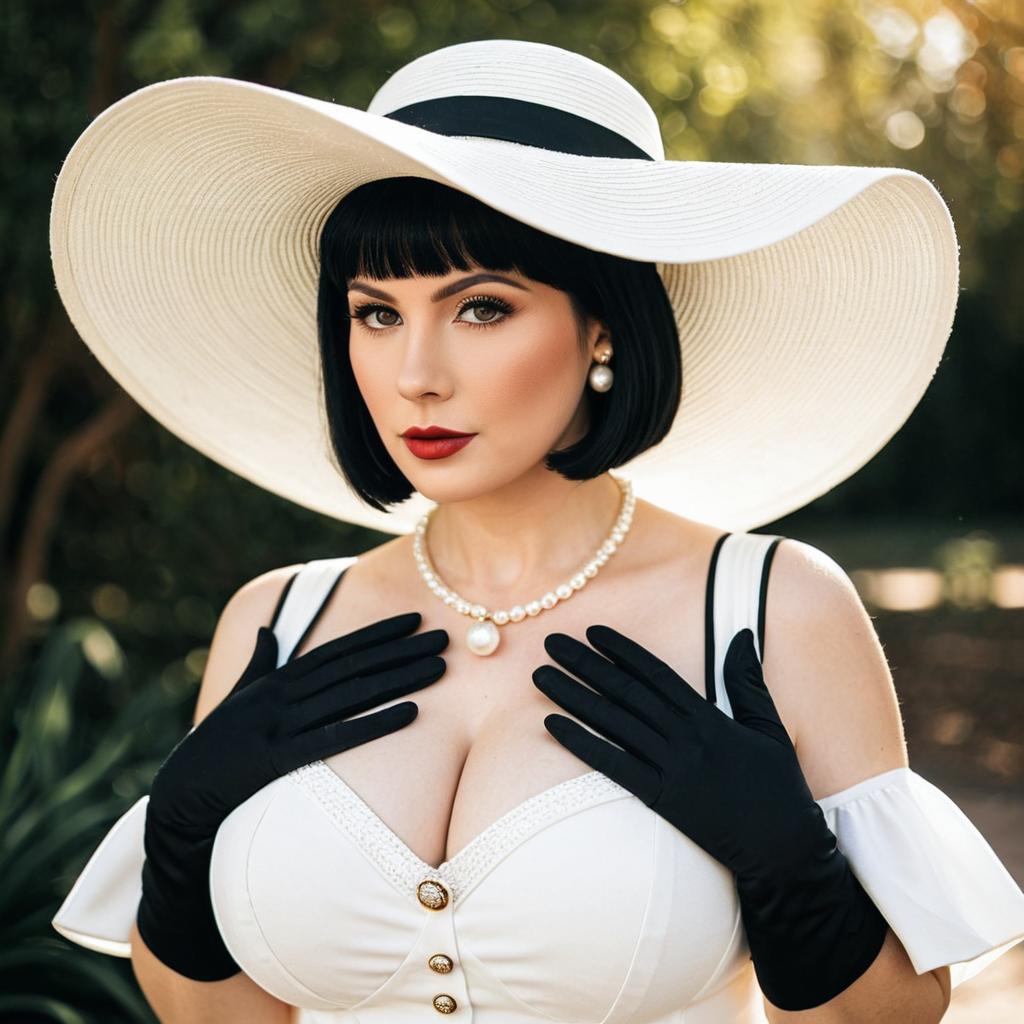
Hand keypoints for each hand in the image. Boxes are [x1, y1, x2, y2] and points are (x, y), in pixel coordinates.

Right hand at [149, 612, 447, 837]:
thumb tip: (266, 631)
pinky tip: (411, 713)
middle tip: (444, 638)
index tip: (414, 620)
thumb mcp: (236, 700)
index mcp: (276, 680)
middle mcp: (281, 695)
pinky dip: (375, 723)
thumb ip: (257, 664)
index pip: (337, 650)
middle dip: (401, 651)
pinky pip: (335, 737)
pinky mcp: (276, 758)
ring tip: (438, 667)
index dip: (378, 634)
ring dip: (399, 679)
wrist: (180, 799)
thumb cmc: (213, 750)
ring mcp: (278, 725)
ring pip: (351, 695)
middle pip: (353, 667)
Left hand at [532, 624, 888, 1010]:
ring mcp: (671, 768)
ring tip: (540, 676)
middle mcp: (685, 738)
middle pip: (624, 691)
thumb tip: (743, 635)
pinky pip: (612, 765)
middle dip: (585, 663)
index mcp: (709, 717)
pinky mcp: (660, 799)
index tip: (592, 631)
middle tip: (551, 642)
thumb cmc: (778, 789)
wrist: (784, 851)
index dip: (622, 650)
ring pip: (612, 722)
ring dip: (572, 696)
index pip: (656, 673)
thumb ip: (748, 681)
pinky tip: (551, 724)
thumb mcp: (768, 727)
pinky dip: (580, 742)